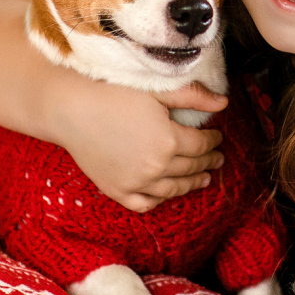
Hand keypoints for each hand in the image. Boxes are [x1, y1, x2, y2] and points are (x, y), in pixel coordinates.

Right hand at [48, 76, 228, 212]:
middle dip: (208, 162)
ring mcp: (136, 182)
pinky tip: (167, 193)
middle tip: (217, 159)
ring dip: (191, 184)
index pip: (202, 145)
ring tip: (203, 179)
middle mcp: (156, 166)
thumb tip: (224, 103)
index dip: (213, 141)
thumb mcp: (157, 90)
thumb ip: (192, 97)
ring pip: (173, 189)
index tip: (218, 137)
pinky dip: (158, 200)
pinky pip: (144, 203)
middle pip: (191, 167)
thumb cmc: (113, 93)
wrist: (70, 110)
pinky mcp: (117, 190)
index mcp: (169, 140)